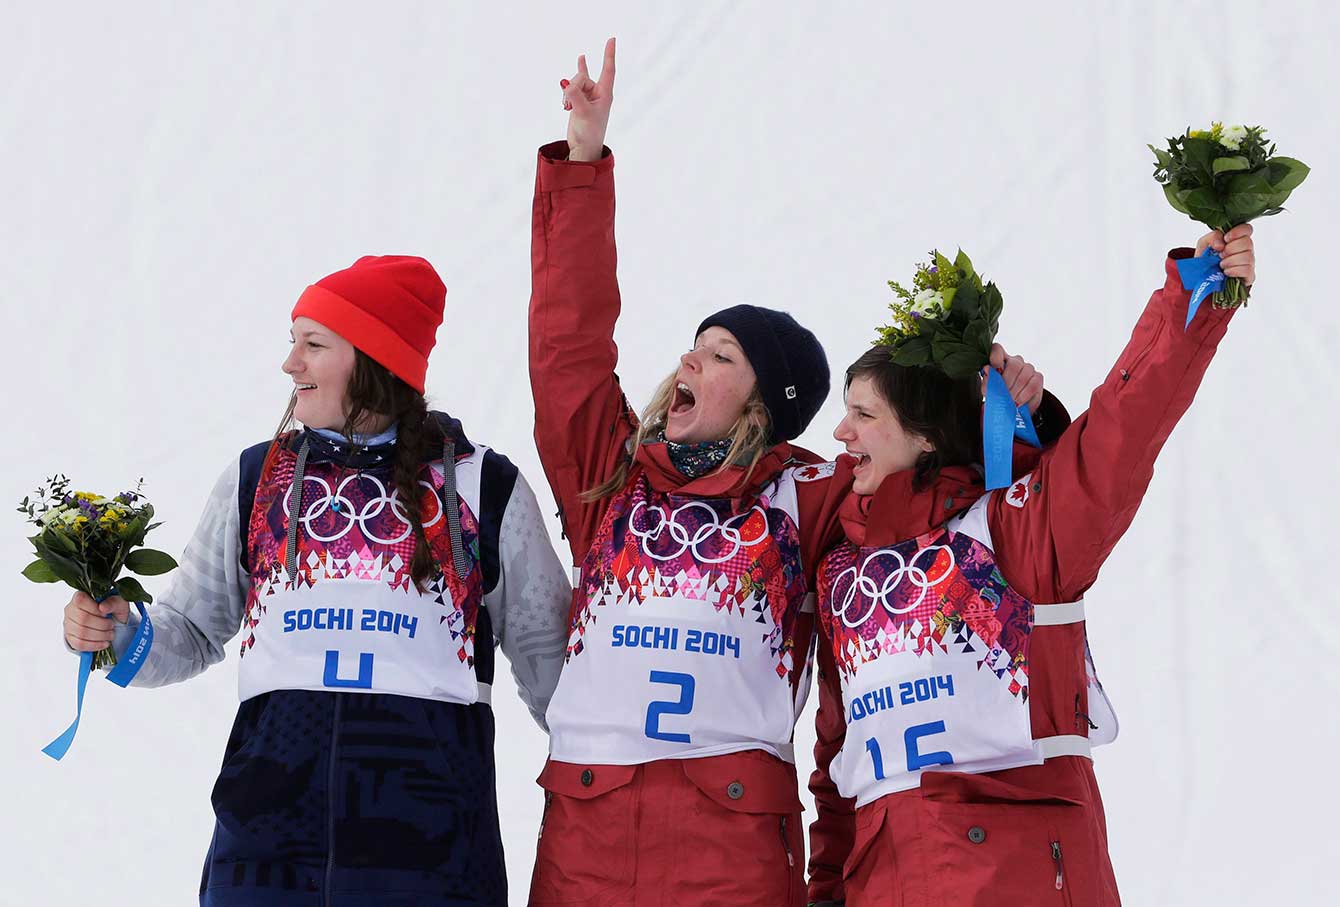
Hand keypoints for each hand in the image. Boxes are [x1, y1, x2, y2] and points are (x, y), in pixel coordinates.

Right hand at [63, 591, 127, 651]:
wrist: (111, 622)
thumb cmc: (112, 609)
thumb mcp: (118, 603)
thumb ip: (113, 602)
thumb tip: (103, 607)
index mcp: (79, 597)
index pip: (80, 601)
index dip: (95, 609)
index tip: (106, 613)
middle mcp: (70, 610)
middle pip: (82, 619)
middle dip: (102, 625)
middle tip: (112, 626)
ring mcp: (68, 624)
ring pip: (81, 633)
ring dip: (100, 636)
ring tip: (110, 634)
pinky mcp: (70, 637)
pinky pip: (79, 644)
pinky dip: (94, 645)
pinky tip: (104, 643)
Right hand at [561, 37, 615, 161]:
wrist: (583, 148)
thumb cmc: (589, 133)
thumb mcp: (583, 113)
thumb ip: (575, 96)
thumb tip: (566, 84)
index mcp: (605, 95)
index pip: (608, 70)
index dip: (609, 54)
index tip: (612, 39)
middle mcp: (597, 93)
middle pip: (582, 77)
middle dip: (573, 86)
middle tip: (569, 104)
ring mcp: (587, 96)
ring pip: (574, 82)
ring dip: (567, 93)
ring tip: (567, 107)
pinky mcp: (578, 100)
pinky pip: (573, 84)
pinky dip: (570, 84)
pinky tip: (582, 59)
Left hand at [988, 343, 1044, 412]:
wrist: (1012, 406)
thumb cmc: (998, 394)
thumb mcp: (989, 390)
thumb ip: (987, 381)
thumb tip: (987, 369)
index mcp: (999, 359)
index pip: (997, 349)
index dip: (996, 358)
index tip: (994, 370)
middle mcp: (1015, 360)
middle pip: (1014, 365)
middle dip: (1007, 383)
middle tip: (1002, 395)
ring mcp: (1028, 368)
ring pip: (1024, 376)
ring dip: (1015, 391)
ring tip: (1009, 401)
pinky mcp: (1038, 377)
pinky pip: (1033, 385)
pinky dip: (1024, 396)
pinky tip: (1018, 403)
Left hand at [1196, 224, 1254, 285]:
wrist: (1205, 277)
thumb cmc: (1208, 258)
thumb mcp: (1204, 244)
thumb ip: (1212, 237)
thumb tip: (1221, 244)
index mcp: (1238, 238)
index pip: (1247, 229)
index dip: (1238, 232)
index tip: (1226, 238)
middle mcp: (1247, 249)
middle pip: (1247, 242)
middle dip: (1230, 249)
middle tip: (1220, 255)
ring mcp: (1250, 262)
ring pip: (1248, 256)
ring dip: (1231, 261)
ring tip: (1221, 264)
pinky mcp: (1249, 275)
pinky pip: (1247, 270)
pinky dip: (1234, 270)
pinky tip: (1226, 272)